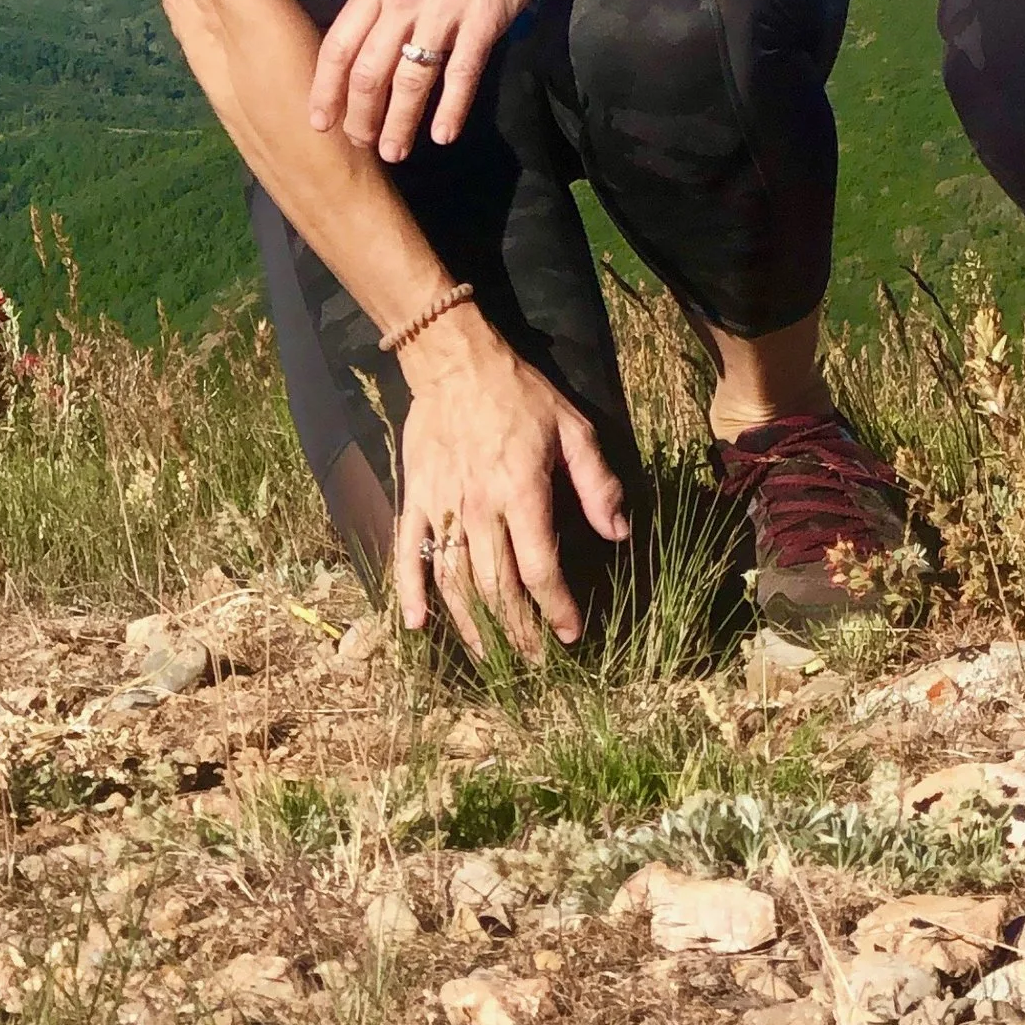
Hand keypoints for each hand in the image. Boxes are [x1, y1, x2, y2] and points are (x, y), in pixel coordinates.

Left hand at [309, 0, 590, 161]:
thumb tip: (367, 40)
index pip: (338, 45)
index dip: (325, 90)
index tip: (320, 123)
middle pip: (368, 71)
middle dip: (360, 116)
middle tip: (361, 145)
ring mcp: (444, 10)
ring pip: (410, 80)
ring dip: (400, 123)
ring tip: (395, 152)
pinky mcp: (483, 20)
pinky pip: (460, 74)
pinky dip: (450, 110)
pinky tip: (444, 135)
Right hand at [395, 306, 629, 651]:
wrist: (457, 363)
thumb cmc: (522, 396)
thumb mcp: (574, 428)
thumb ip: (597, 482)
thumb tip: (619, 532)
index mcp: (521, 491)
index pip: (539, 566)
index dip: (555, 607)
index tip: (569, 633)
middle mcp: (478, 508)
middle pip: (495, 586)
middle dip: (516, 631)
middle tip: (533, 661)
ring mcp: (441, 507)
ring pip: (453, 581)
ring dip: (470, 625)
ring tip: (488, 657)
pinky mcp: (413, 500)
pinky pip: (406, 554)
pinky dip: (408, 592)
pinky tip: (417, 625)